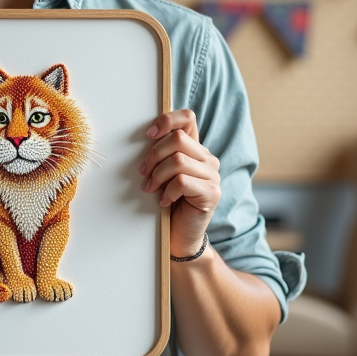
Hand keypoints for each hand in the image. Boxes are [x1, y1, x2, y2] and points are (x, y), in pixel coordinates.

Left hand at [138, 109, 220, 257]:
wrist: (179, 237)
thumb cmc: (167, 203)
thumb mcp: (162, 173)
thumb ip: (161, 153)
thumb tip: (144, 135)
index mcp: (195, 149)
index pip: (187, 118)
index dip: (167, 120)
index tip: (148, 135)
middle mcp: (207, 159)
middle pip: (178, 139)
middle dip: (153, 155)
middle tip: (143, 173)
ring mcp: (213, 176)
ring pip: (178, 160)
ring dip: (157, 175)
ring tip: (150, 189)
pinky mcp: (212, 193)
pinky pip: (182, 181)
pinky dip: (167, 191)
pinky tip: (163, 202)